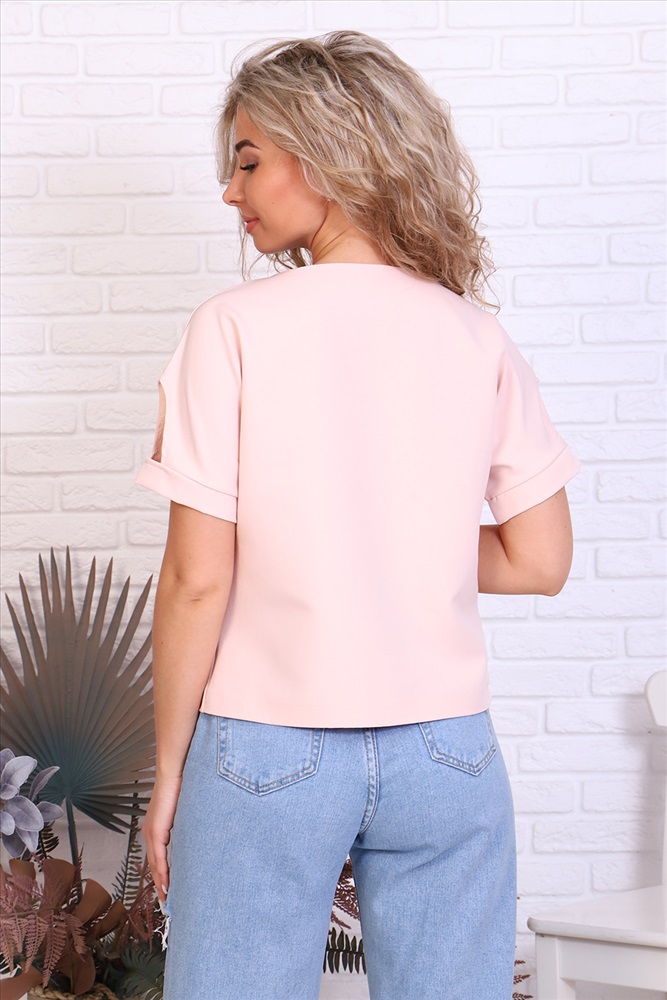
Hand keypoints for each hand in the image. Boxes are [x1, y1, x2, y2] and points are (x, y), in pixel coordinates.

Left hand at [141, 774, 182, 903]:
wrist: (172, 771)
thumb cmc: (180, 786)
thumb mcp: (183, 810)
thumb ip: (186, 824)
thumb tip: (196, 833)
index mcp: (156, 829)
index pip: (158, 858)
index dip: (163, 875)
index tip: (170, 890)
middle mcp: (150, 833)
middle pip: (155, 866)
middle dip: (162, 885)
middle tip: (169, 902)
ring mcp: (151, 833)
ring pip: (156, 865)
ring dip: (162, 883)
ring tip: (169, 899)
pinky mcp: (156, 831)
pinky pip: (159, 857)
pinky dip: (163, 873)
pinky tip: (167, 884)